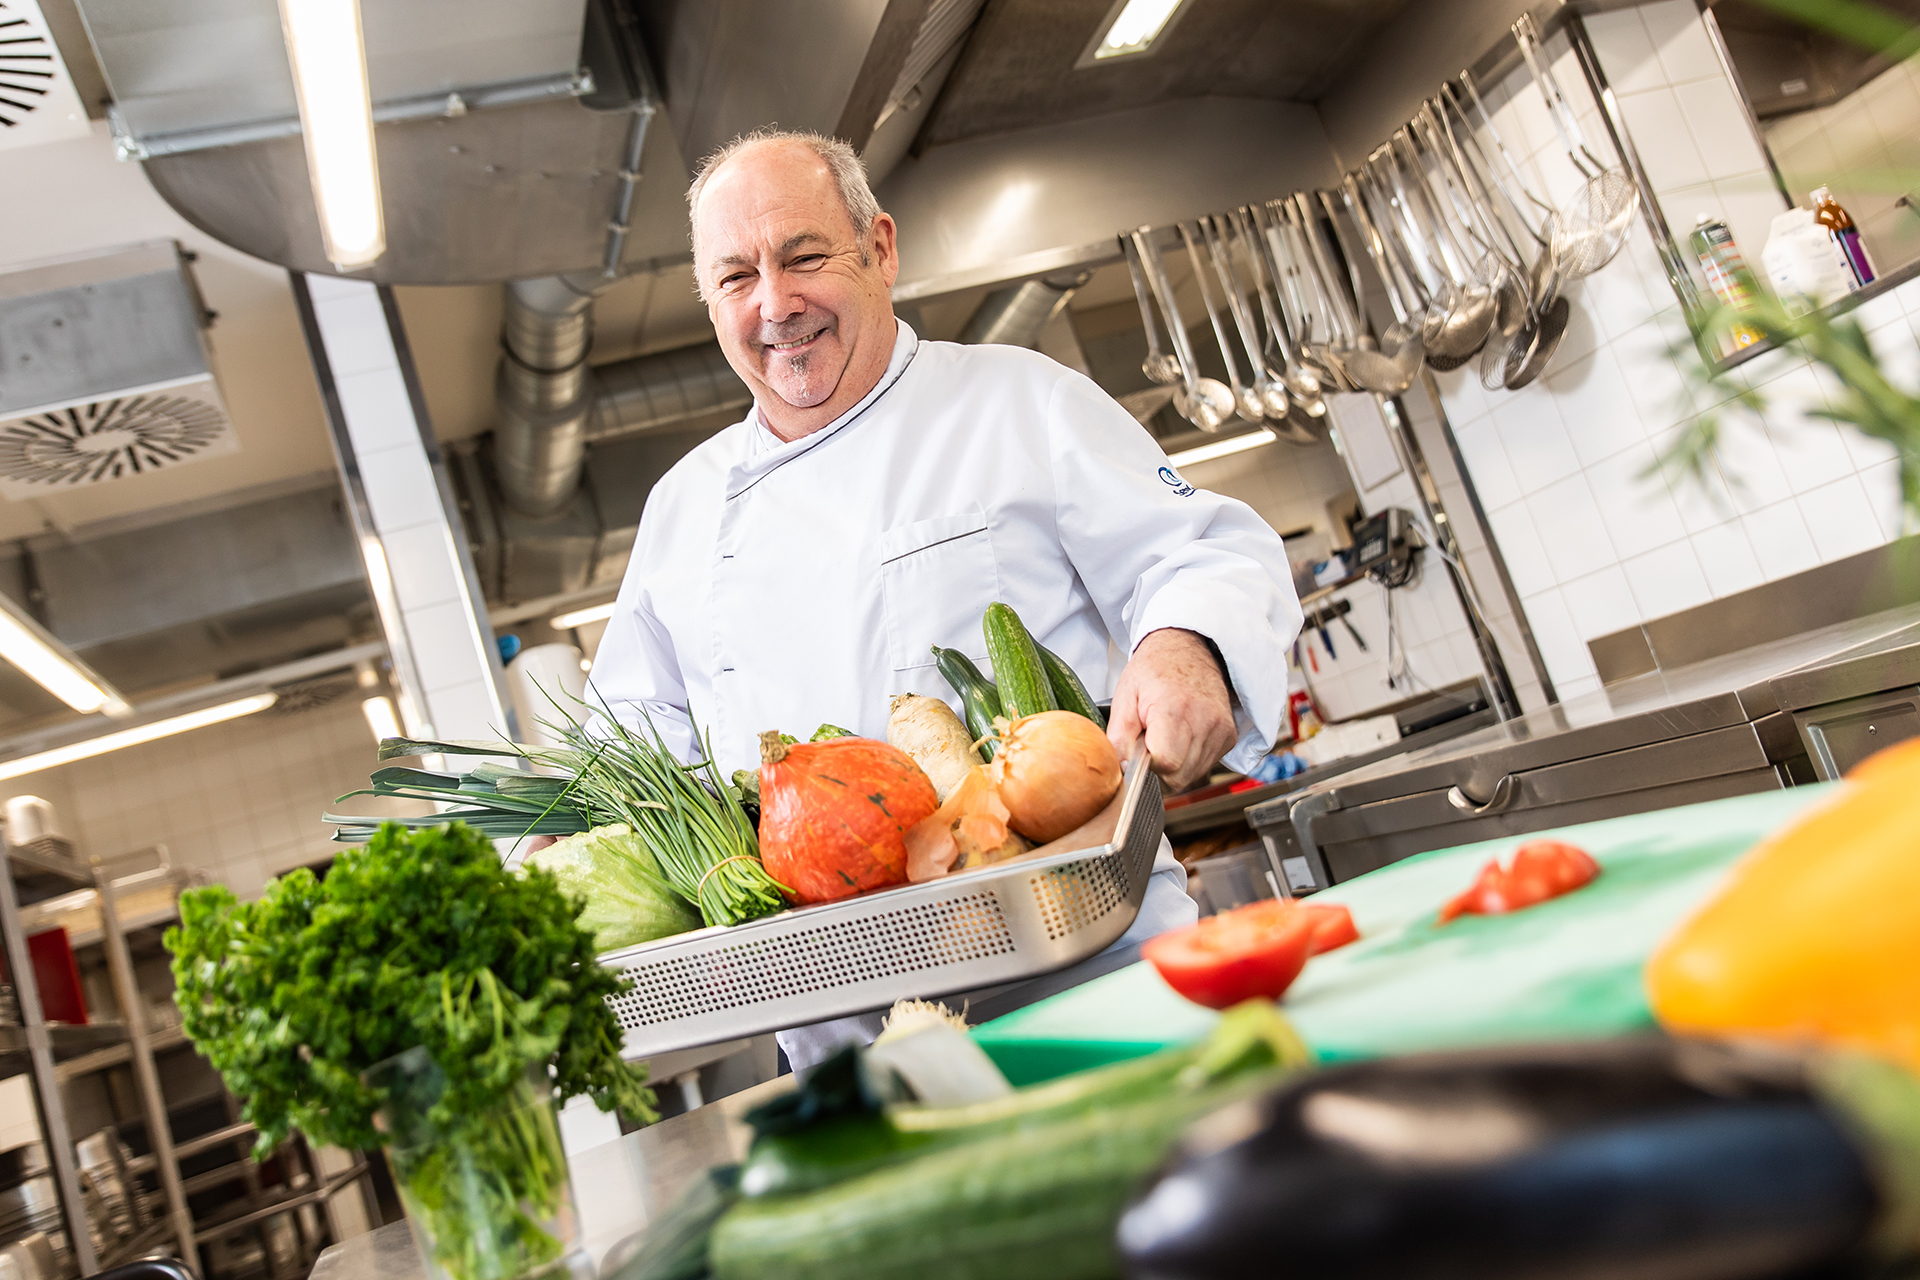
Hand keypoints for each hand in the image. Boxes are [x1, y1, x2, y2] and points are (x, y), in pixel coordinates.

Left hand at [1107, 628, 1237, 791]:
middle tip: (1152, 738)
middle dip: (1161, 767)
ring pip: (1192, 775)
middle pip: (1179, 776)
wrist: (1188, 647)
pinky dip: (1191, 757)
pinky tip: (1183, 734)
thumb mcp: (1125, 696)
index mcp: (1174, 709)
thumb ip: (1118, 737)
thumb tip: (1118, 769)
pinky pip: (1205, 765)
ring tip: (1168, 733)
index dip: (1148, 763)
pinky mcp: (1229, 735)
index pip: (1166, 763)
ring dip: (1176, 763)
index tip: (1141, 747)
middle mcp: (1204, 721)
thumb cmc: (1154, 669)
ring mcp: (1220, 729)